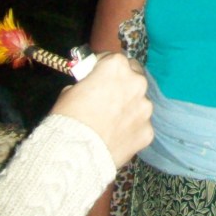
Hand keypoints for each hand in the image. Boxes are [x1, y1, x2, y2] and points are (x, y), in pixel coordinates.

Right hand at [52, 52, 152, 168]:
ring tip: (112, 121)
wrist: (75, 155)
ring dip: (129, 107)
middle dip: (123, 82)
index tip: (96, 75)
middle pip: (133, 76)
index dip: (103, 67)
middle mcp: (137, 83)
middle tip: (109, 95)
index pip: (114, 59)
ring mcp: (145, 108)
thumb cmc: (68, 118)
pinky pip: (140, 125)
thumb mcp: (70, 91)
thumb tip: (90, 86)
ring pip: (139, 102)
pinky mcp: (148, 131)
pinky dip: (131, 129)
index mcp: (116, 67)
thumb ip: (87, 84)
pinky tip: (116, 138)